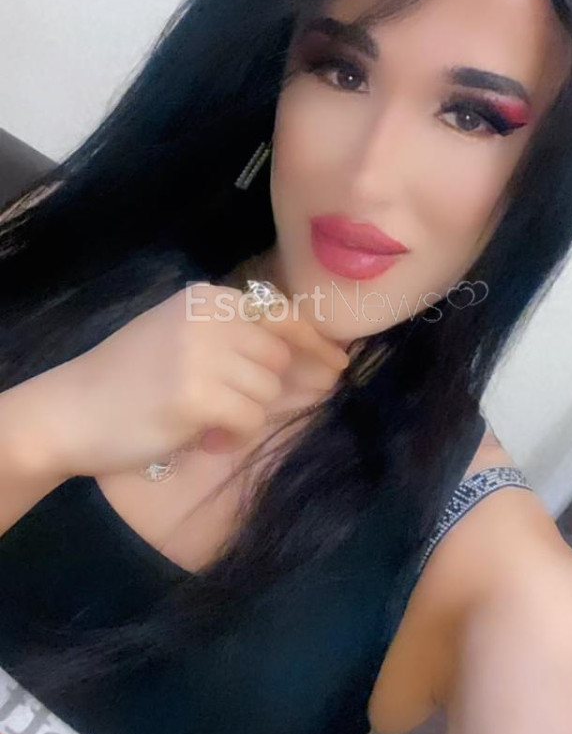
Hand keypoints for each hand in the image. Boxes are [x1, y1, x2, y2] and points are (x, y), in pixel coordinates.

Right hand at [16, 283, 349, 478]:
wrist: (70, 409)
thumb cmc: (129, 378)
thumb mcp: (182, 337)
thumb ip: (237, 340)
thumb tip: (317, 363)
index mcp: (206, 297)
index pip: (281, 312)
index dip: (314, 342)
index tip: (338, 365)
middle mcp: (207, 316)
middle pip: (278, 356)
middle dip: (268, 389)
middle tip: (234, 408)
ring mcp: (201, 354)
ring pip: (266, 390)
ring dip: (245, 414)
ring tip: (207, 422)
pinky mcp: (196, 395)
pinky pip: (249, 420)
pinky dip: (232, 435)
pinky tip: (202, 437)